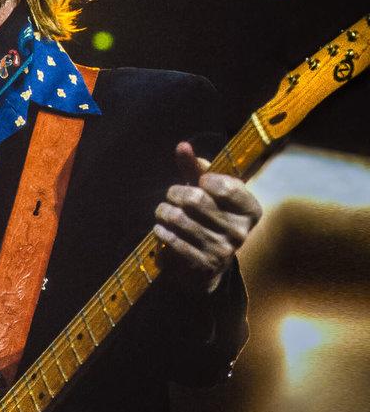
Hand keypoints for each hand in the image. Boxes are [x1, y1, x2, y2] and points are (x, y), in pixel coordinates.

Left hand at [153, 141, 261, 293]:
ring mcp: (222, 250)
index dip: (205, 179)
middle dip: (175, 193)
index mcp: (250, 210)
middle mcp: (240, 231)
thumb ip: (196, 168)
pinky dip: (161, 230)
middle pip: (195, 199)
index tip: (199, 181)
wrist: (210, 262)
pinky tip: (160, 227)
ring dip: (163, 211)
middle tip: (171, 195)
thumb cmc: (209, 215)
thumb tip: (182, 146)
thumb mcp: (208, 191)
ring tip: (162, 211)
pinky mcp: (203, 265)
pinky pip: (172, 240)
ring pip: (179, 219)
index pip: (226, 186)